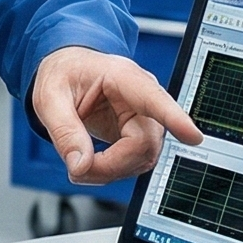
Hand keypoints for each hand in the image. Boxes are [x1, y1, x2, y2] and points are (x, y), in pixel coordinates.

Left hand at [31, 45, 200, 185]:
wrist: (67, 70)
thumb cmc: (63, 74)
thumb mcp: (49, 98)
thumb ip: (64, 132)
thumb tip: (81, 166)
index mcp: (123, 77)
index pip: (154, 100)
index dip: (175, 119)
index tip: (193, 136)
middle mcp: (143, 97)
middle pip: (145, 143)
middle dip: (112, 165)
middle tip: (78, 170)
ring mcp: (145, 118)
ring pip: (144, 158)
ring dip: (112, 172)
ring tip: (79, 166)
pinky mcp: (140, 135)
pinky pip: (136, 162)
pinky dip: (112, 171)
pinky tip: (91, 165)